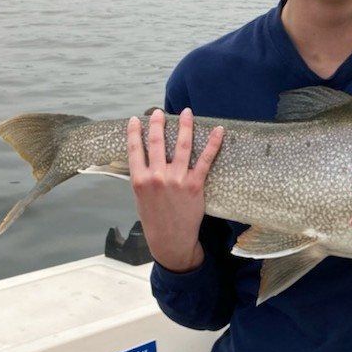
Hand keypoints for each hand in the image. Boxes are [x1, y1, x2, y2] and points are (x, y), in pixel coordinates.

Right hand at [128, 108, 223, 272]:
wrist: (170, 239)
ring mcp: (176, 179)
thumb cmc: (154, 219)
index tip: (135, 119)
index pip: (134, 150)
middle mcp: (157, 177)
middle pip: (157, 143)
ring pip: (182, 146)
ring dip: (185, 126)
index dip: (134, 133)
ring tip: (187, 112)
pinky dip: (213, 143)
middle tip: (160, 112)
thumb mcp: (140, 199)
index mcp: (140, 180)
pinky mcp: (194, 184)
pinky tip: (218, 131)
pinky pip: (205, 159)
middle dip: (158, 124)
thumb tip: (146, 160)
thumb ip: (143, 178)